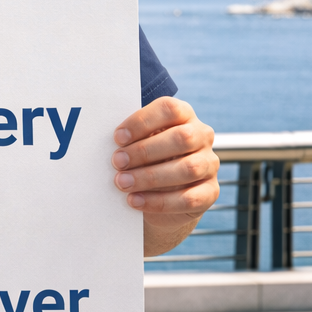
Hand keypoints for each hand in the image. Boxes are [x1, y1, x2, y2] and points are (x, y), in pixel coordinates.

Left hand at [112, 97, 218, 255]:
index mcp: (184, 116)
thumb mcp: (138, 142)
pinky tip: (135, 201)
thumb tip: (101, 140)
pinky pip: (189, 198)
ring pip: (188, 168)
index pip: (170, 109)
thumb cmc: (144, 158)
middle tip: (117, 162)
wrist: (161, 194)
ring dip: (150, 177)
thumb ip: (129, 137)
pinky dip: (159, 202)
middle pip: (181, 138)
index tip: (117, 137)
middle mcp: (202, 136)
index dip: (142, 122)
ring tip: (122, 183)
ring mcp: (209, 164)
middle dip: (144, 151)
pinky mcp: (210, 192)